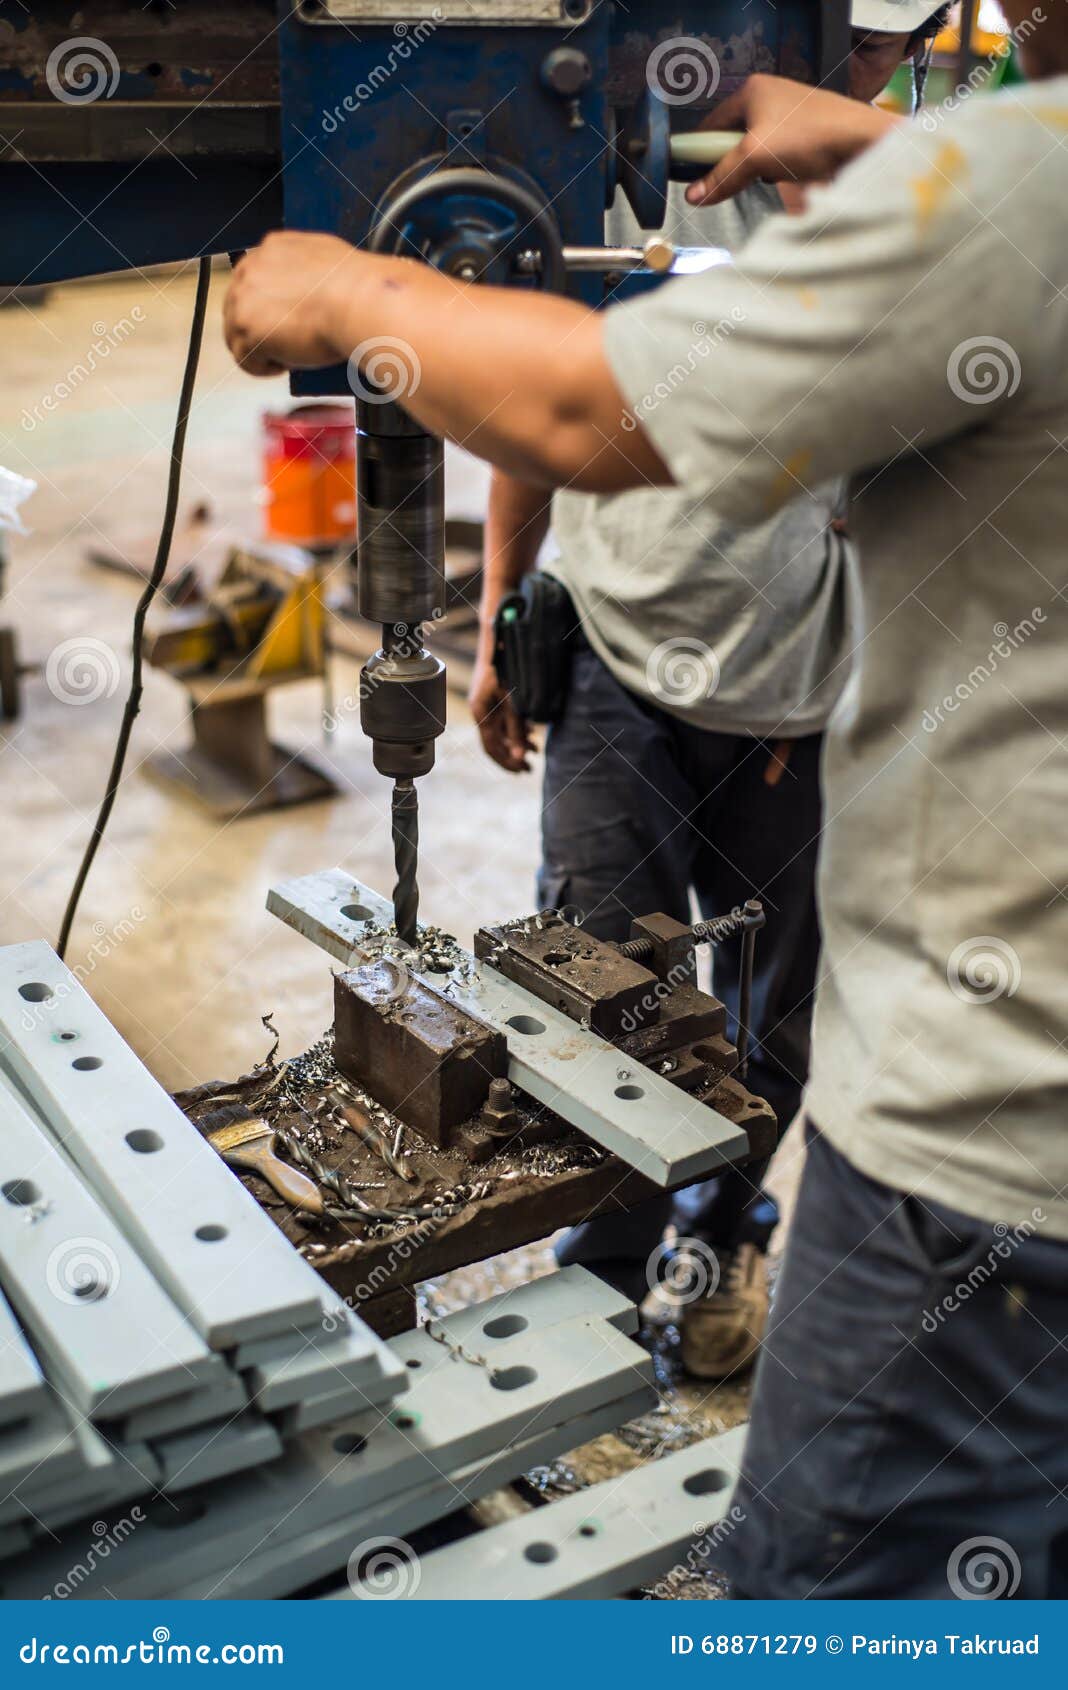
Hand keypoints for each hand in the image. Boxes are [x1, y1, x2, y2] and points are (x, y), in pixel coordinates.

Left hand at [223, 231, 357, 375]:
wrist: (359, 302)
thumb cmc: (356, 287)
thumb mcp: (326, 258)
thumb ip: (304, 267)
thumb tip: (307, 287)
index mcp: (271, 248)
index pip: (251, 281)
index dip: (264, 308)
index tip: (278, 323)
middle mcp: (252, 269)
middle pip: (236, 308)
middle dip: (256, 330)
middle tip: (281, 346)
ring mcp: (245, 299)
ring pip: (236, 336)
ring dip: (259, 351)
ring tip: (286, 358)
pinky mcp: (248, 329)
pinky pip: (245, 359)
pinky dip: (263, 368)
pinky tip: (283, 366)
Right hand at [468, 655, 535, 772]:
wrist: (500, 636)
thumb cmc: (506, 664)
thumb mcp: (514, 701)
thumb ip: (516, 729)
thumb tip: (519, 755)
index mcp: (480, 712)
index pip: (491, 747)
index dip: (506, 761)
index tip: (521, 770)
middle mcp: (481, 709)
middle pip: (496, 741)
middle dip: (514, 754)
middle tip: (530, 767)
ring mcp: (488, 702)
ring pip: (502, 729)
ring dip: (518, 740)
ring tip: (535, 749)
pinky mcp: (495, 695)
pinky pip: (505, 718)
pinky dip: (518, 726)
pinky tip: (531, 731)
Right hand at [685, 76, 900, 208]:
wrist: (860, 143)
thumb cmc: (808, 137)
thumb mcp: (755, 157)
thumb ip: (722, 176)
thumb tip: (693, 196)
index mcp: (752, 90)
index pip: (713, 124)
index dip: (701, 151)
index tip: (693, 177)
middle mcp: (770, 97)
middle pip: (734, 138)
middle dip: (734, 162)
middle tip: (734, 181)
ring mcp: (790, 115)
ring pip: (757, 149)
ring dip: (757, 169)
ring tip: (770, 177)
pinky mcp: (807, 133)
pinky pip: (779, 154)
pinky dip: (778, 170)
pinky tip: (787, 177)